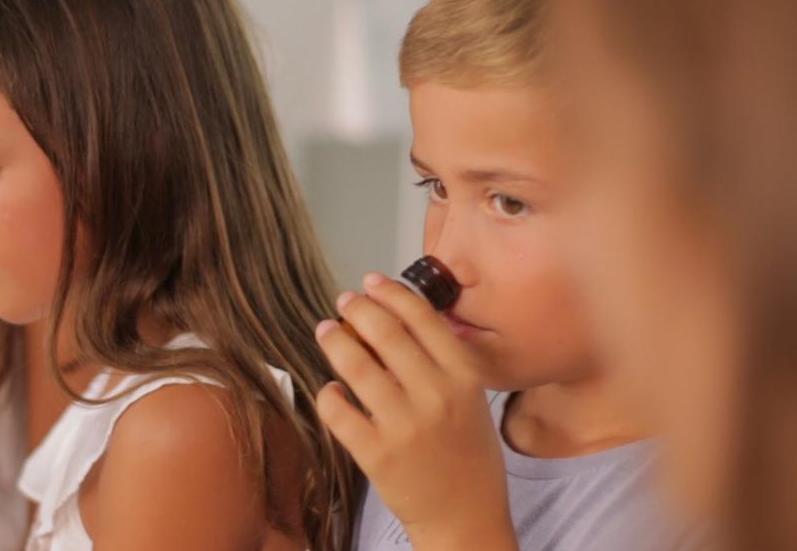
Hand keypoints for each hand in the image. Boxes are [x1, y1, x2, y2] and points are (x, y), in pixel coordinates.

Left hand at [315, 273, 516, 550]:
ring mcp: (404, 425)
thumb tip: (394, 318)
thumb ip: (441, 362)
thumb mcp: (470, 400)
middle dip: (356, 308)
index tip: (372, 280)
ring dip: (334, 340)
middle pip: (385, 332)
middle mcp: (435, 396)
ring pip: (355, 365)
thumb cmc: (467, 453)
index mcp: (463, 378)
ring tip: (325, 331)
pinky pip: (337, 409)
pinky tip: (332, 390)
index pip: (423, 318)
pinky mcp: (375, 453)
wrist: (465, 516)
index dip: (392, 292)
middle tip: (342, 300)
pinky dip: (328, 394)